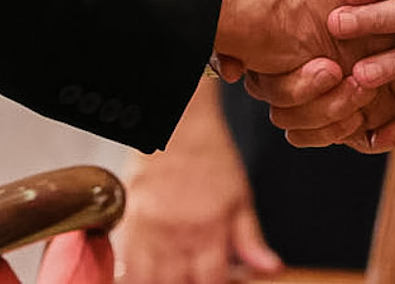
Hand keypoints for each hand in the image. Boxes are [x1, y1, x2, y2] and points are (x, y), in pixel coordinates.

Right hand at [113, 78, 279, 283]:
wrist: (176, 125)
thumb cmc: (210, 157)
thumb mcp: (240, 197)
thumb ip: (252, 240)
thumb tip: (270, 269)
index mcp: (209, 230)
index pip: (212, 283)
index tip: (221, 281)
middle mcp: (176, 235)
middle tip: (195, 276)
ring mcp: (148, 232)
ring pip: (145, 282)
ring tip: (173, 275)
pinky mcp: (127, 224)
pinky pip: (124, 266)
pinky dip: (134, 276)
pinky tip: (149, 272)